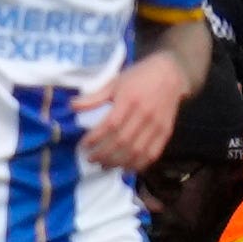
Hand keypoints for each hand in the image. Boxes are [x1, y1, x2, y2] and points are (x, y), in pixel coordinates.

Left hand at [79, 52, 189, 170]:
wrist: (170, 73)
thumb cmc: (138, 77)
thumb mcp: (114, 83)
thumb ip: (94, 98)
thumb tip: (72, 106)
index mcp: (129, 100)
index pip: (110, 125)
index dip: (95, 138)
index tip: (83, 145)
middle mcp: (144, 114)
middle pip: (122, 141)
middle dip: (104, 154)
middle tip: (91, 159)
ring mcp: (157, 125)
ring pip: (137, 150)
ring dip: (119, 162)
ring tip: (105, 166)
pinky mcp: (166, 131)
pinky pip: (153, 153)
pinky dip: (140, 163)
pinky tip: (127, 168)